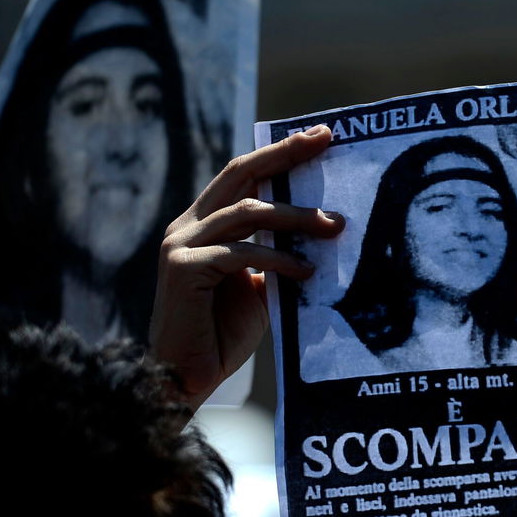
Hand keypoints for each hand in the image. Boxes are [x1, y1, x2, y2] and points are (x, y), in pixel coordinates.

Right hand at [150, 124, 343, 407]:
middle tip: (324, 142)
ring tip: (335, 227)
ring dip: (296, 217)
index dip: (278, 153)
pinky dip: (278, 259)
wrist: (185, 379)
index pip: (242, 175)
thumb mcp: (257, 285)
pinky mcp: (184, 269)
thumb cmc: (221, 335)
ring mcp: (180, 245)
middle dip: (284, 155)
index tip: (318, 137)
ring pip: (247, 212)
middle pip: (240, 174)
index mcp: (202, 224)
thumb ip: (273, 255)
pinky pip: (241, 253)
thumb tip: (320, 231)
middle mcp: (186, 227)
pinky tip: (306, 271)